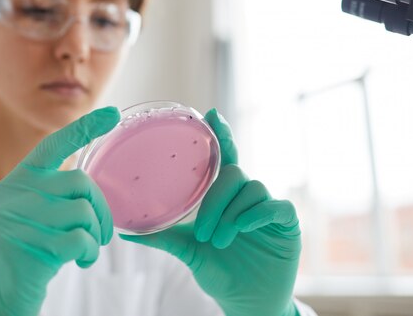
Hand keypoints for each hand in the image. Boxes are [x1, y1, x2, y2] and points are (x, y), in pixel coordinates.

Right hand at [0, 107, 119, 315]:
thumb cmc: (21, 257)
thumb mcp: (29, 217)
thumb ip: (50, 196)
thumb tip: (90, 186)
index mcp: (16, 181)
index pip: (52, 145)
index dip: (84, 128)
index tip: (112, 115)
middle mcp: (12, 192)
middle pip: (80, 181)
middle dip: (101, 209)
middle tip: (102, 233)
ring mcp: (14, 217)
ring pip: (82, 211)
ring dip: (95, 236)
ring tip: (86, 250)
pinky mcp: (23, 244)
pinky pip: (79, 238)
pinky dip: (88, 252)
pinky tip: (79, 261)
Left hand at [120, 109, 300, 315]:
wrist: (246, 302)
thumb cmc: (219, 271)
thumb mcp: (188, 251)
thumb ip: (163, 237)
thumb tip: (125, 231)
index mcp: (226, 197)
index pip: (225, 158)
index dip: (220, 135)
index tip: (210, 114)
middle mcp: (247, 196)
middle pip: (234, 174)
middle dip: (214, 200)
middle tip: (201, 232)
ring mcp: (268, 209)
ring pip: (252, 190)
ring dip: (230, 215)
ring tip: (218, 240)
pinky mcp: (287, 223)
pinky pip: (275, 206)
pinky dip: (256, 215)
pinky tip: (241, 229)